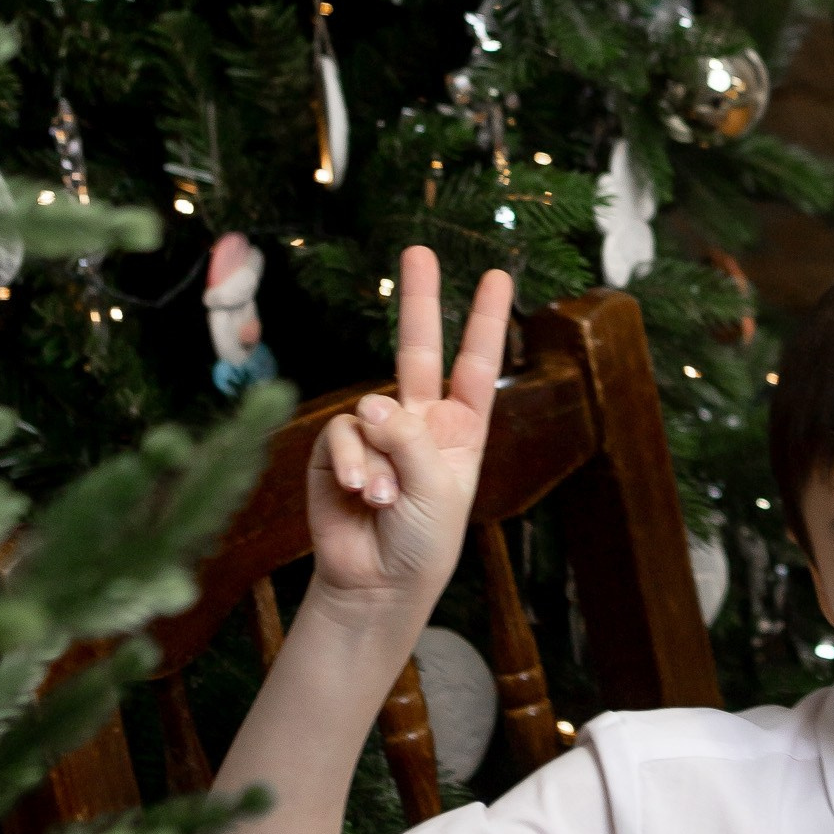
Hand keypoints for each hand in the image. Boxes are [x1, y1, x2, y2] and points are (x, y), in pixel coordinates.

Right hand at [306, 244, 512, 626]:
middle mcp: (417, 421)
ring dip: (375, 457)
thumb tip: (370, 404)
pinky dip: (349, 463)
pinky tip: (355, 492)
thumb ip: (410, 437)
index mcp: (459, 430)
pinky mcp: (334, 449)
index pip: (476, 365)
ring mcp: (374, 432)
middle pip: (418, 350)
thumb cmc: (422, 541)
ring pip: (371, 410)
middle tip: (418, 250)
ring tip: (382, 497)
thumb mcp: (439, 488)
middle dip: (419, 300)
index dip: (485, 320)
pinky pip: (340, 434)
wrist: (374, 584)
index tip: (498, 275)